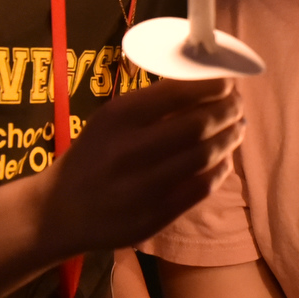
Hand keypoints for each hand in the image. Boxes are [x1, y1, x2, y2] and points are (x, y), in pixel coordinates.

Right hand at [35, 78, 243, 257]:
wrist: (60, 211)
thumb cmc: (94, 155)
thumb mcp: (110, 119)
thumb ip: (154, 103)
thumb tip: (208, 83)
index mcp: (117, 118)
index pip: (177, 93)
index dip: (212, 85)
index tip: (228, 81)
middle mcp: (129, 150)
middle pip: (198, 125)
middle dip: (228, 110)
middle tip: (238, 104)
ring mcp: (142, 187)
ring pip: (204, 156)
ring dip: (229, 138)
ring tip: (238, 127)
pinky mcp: (154, 217)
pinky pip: (200, 188)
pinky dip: (220, 169)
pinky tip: (225, 159)